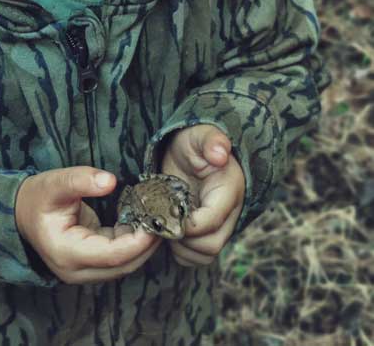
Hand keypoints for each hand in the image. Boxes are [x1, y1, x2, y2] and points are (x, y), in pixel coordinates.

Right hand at [15, 166, 160, 283]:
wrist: (21, 212)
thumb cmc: (38, 197)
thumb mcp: (56, 183)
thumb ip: (82, 180)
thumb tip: (110, 181)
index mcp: (68, 253)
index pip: (114, 254)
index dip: (139, 240)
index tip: (157, 218)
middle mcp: (77, 270)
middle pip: (124, 265)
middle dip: (148, 243)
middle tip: (165, 217)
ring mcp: (84, 270)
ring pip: (124, 265)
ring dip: (143, 244)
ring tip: (158, 217)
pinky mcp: (91, 264)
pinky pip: (119, 258)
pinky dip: (134, 242)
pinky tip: (143, 220)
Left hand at [161, 125, 244, 266]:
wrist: (192, 151)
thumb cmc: (194, 142)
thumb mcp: (200, 136)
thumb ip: (211, 141)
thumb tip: (220, 154)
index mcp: (229, 190)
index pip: (213, 220)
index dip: (188, 225)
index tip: (167, 214)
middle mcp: (230, 212)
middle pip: (212, 244)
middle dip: (184, 240)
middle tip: (163, 223)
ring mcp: (221, 224)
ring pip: (206, 254)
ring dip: (182, 249)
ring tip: (165, 228)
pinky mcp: (209, 231)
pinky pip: (199, 256)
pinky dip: (182, 252)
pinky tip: (169, 233)